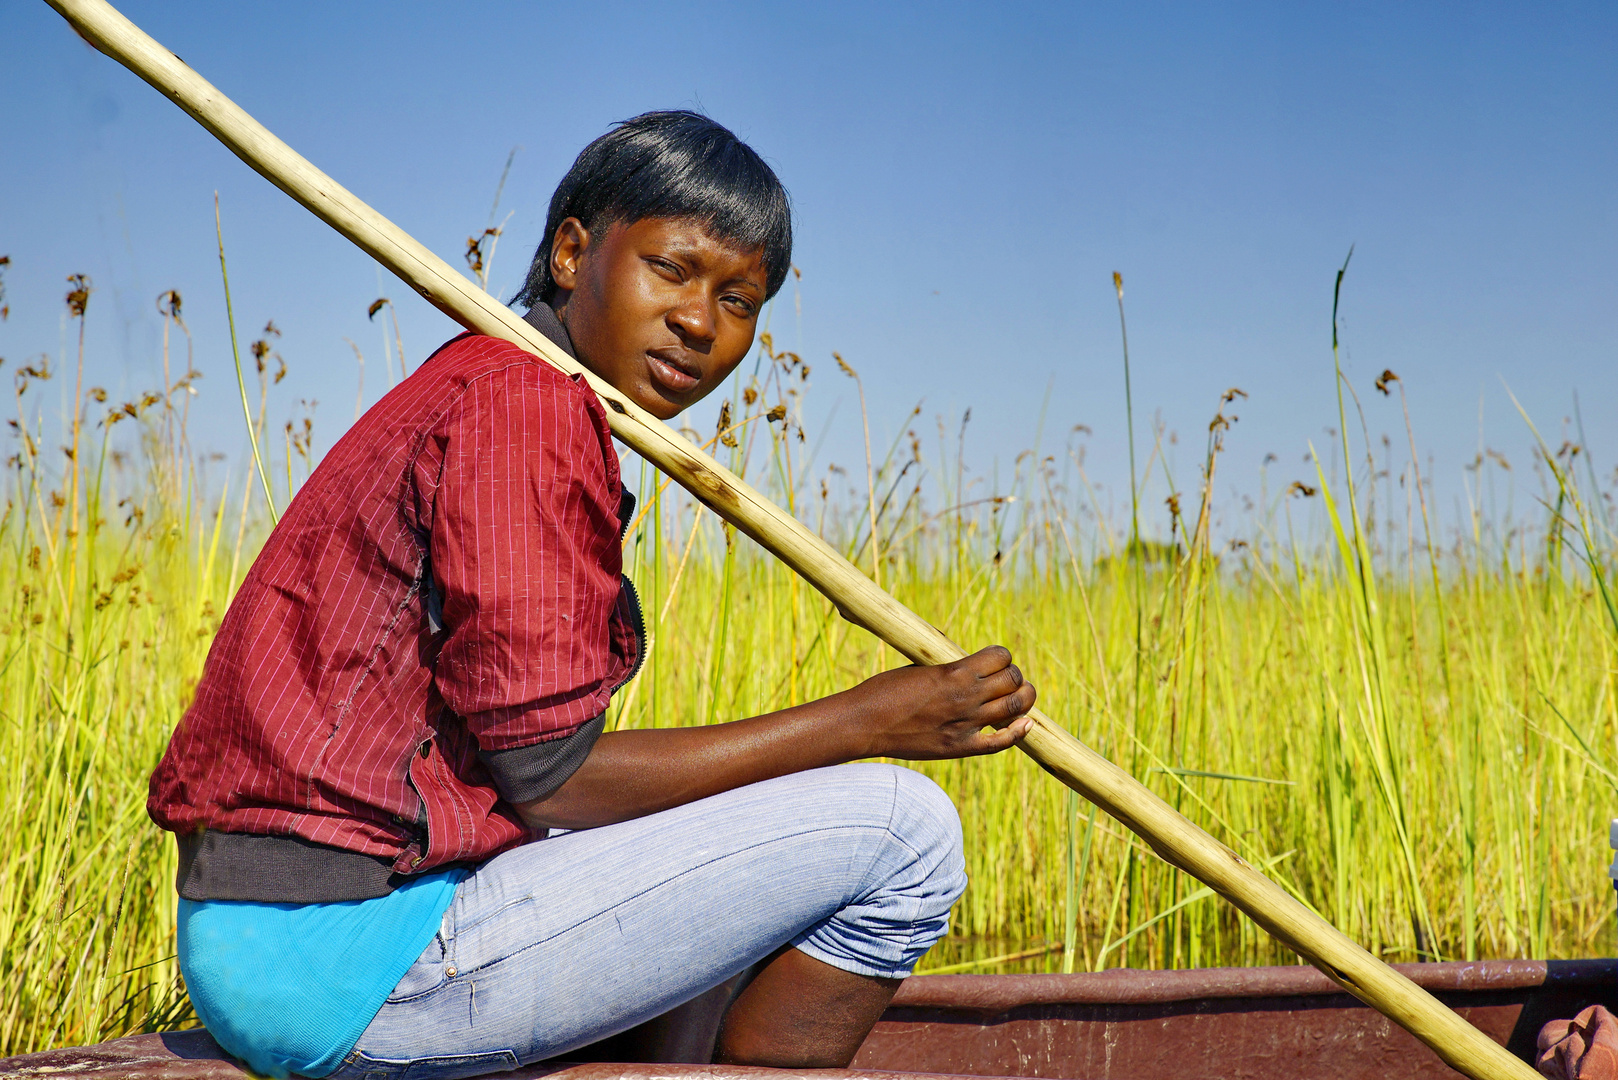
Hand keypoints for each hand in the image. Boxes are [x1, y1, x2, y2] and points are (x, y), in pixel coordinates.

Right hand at [841, 646, 1036, 760]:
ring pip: (1015, 708)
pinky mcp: (960, 747)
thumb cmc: (884, 690)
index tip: (995, 661)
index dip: (1002, 657)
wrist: (864, 723)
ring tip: (1018, 697)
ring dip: (1022, 699)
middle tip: (1005, 680)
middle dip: (1014, 676)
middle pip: (1013, 680)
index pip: (1001, 657)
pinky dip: (1018, 733)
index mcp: (954, 672)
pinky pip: (1001, 742)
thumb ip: (947, 667)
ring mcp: (965, 724)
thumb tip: (964, 659)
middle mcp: (965, 697)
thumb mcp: (917, 667)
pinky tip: (1025, 725)